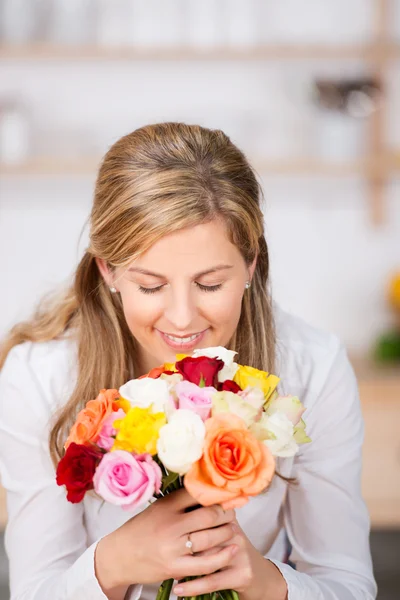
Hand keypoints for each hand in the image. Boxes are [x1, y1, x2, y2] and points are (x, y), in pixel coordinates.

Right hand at [95, 488, 237, 589]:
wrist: (119, 556)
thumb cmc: (140, 530)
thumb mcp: (158, 508)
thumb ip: (180, 500)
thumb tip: (208, 489)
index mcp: (166, 506)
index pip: (197, 493)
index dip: (217, 492)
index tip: (228, 491)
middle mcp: (170, 524)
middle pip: (209, 515)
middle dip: (226, 513)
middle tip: (232, 511)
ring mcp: (173, 547)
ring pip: (211, 537)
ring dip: (227, 532)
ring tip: (232, 528)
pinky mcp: (175, 567)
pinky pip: (206, 563)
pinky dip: (223, 556)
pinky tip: (233, 549)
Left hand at [172, 521, 287, 599]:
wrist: (260, 576)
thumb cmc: (232, 552)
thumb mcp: (219, 531)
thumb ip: (202, 520)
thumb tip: (172, 515)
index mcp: (226, 517)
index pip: (202, 514)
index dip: (183, 521)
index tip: (164, 529)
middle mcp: (235, 532)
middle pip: (203, 534)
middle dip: (182, 545)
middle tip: (162, 551)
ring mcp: (240, 552)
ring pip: (207, 557)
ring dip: (185, 566)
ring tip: (169, 571)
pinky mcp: (242, 574)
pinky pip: (213, 580)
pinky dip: (193, 586)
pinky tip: (179, 589)